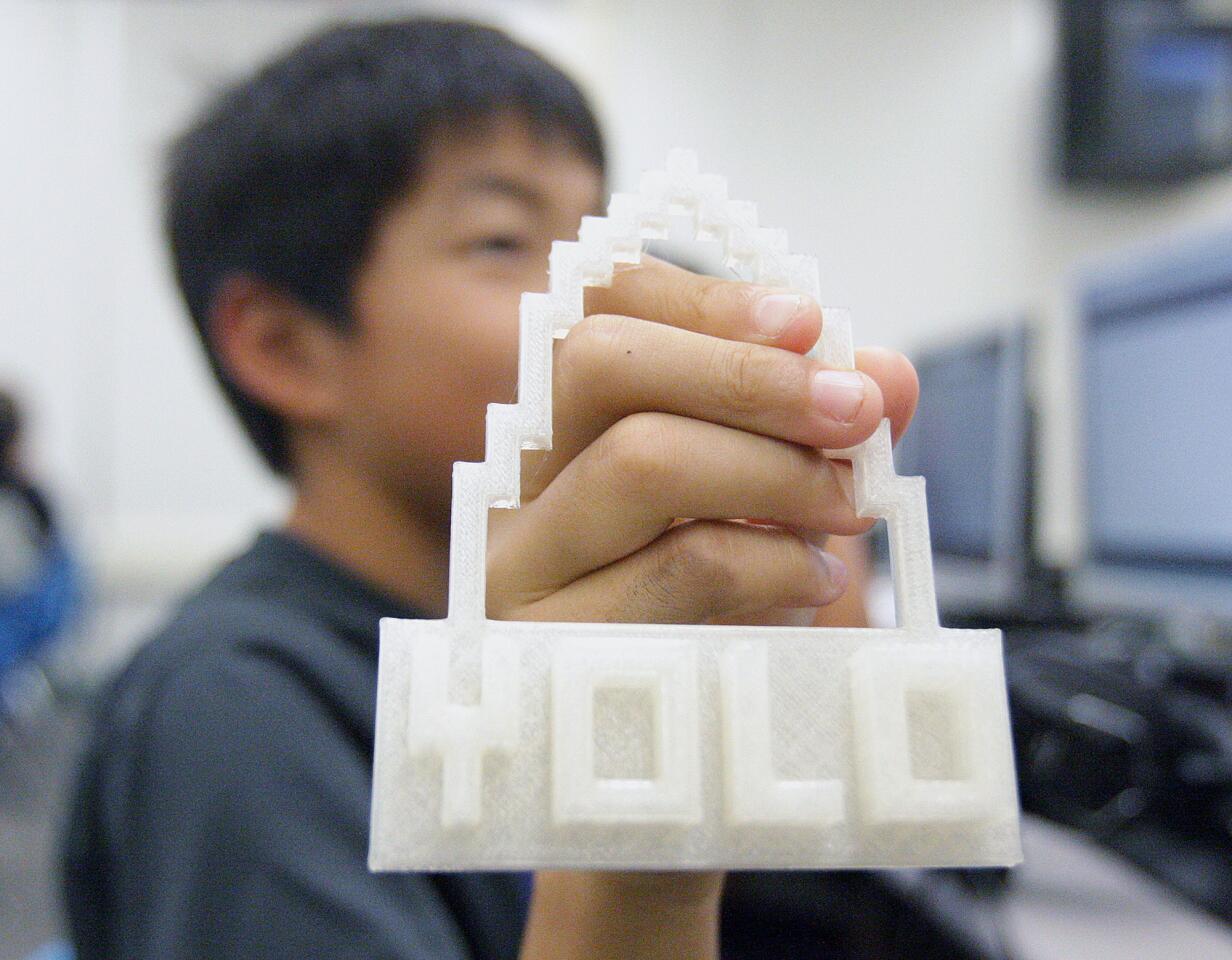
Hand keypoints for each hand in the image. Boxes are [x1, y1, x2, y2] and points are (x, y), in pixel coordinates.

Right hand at [492, 257, 917, 959]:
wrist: (666, 799)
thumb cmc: (719, 647)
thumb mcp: (775, 530)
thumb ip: (821, 447)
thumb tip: (889, 373)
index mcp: (563, 444)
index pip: (594, 317)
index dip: (703, 301)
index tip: (812, 323)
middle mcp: (520, 494)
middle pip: (599, 365)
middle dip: (750, 372)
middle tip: (857, 410)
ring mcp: (524, 576)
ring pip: (642, 462)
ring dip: (778, 471)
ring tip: (845, 510)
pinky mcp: (552, 658)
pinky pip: (684, 570)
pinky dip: (778, 563)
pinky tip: (814, 586)